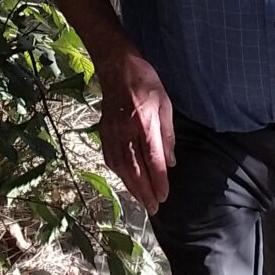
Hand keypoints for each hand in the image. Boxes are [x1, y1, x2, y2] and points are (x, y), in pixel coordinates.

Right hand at [96, 48, 175, 213]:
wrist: (116, 66)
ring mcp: (112, 133)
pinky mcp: (103, 132)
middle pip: (135, 170)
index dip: (158, 181)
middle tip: (153, 208)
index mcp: (144, 124)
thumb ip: (167, 134)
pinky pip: (110, 158)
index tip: (164, 196)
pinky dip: (118, 173)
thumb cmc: (145, 81)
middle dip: (145, 192)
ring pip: (121, 168)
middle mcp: (126, 132)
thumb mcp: (165, 103)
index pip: (152, 161)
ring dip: (131, 187)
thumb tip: (170, 162)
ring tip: (141, 200)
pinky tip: (125, 180)